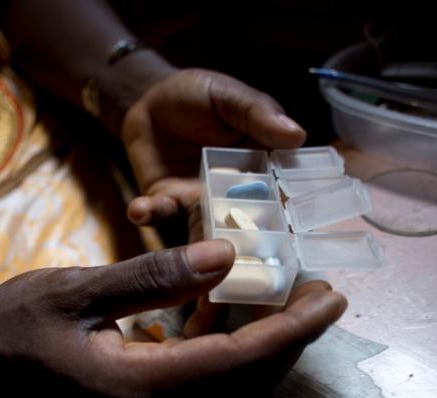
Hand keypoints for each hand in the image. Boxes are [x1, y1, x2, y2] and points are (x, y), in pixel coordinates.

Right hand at [0, 240, 345, 397]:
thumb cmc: (13, 324)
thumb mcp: (76, 291)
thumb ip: (151, 277)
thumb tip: (224, 256)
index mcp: (141, 384)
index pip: (238, 361)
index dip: (292, 330)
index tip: (333, 297)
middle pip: (245, 381)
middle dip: (291, 339)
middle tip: (322, 292)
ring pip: (228, 383)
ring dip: (264, 343)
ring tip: (290, 296)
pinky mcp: (139, 396)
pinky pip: (202, 376)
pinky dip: (229, 344)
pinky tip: (229, 305)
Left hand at [122, 69, 305, 241]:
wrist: (153, 99)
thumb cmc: (201, 95)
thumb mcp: (231, 98)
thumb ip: (258, 115)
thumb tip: (297, 135)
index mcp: (260, 169)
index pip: (279, 197)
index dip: (286, 217)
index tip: (290, 237)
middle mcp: (233, 194)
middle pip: (242, 225)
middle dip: (243, 247)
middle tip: (241, 263)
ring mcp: (198, 201)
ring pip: (202, 231)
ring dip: (198, 244)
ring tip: (195, 254)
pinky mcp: (165, 200)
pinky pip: (158, 213)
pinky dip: (149, 214)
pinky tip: (140, 210)